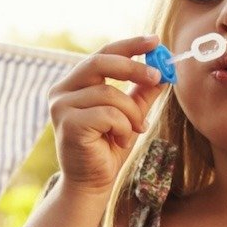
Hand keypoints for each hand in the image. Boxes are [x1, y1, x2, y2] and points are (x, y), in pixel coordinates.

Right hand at [49, 37, 163, 197]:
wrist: (91, 184)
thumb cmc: (108, 149)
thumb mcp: (129, 115)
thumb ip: (141, 93)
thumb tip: (164, 72)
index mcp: (74, 83)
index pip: (102, 54)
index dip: (130, 45)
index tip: (155, 41)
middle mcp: (62, 91)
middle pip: (100, 62)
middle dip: (134, 67)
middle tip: (158, 77)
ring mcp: (61, 107)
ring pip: (109, 93)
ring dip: (131, 112)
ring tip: (135, 129)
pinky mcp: (68, 124)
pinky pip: (107, 114)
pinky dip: (123, 127)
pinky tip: (119, 141)